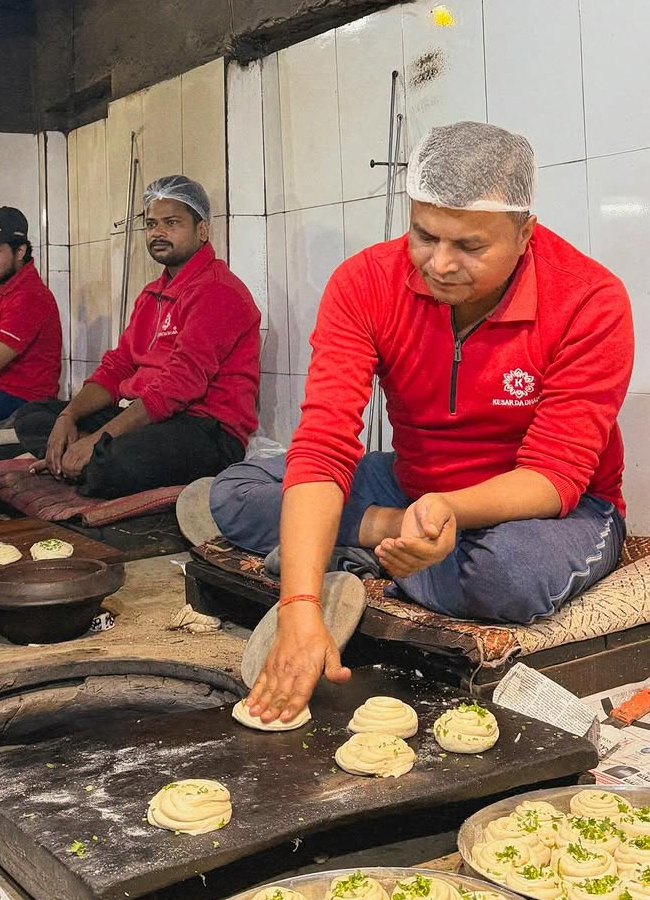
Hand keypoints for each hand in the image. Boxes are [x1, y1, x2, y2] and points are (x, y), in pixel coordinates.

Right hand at [33, 414, 78, 477]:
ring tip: (57, 476)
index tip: (59, 473)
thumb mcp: (73, 438)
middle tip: (59, 478)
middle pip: (50, 459)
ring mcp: (48, 444)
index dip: (58, 465)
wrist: (64, 420)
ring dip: (51, 468)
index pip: (56, 456)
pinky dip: (49, 464)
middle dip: (54, 469)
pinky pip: (47, 456)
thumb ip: (71, 448)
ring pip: (47, 459)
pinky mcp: (48, 445)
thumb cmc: (70, 429)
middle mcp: (51, 444)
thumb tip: (72, 459)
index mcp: (57, 442)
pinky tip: (53, 470)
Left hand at [60, 433, 101, 480]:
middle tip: (73, 476)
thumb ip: (74, 454)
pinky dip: (78, 472)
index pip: (63, 461)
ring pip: (69, 467)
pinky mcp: (84, 457)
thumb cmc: (93, 444)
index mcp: (71, 448)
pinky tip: (82, 472)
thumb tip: (70, 467)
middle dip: (68, 473)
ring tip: (78, 474)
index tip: (68, 473)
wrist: (101, 438)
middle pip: (64, 465)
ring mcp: (78, 454)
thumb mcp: (80, 446)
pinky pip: (77, 467)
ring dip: (73, 473)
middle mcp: (73, 451)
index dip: (64, 469)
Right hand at [246, 602, 350, 722]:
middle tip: (267, 721)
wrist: (298, 618)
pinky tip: (250, 703)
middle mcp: (290, 670)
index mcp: (307, 670)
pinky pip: (260, 681)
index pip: (300, 692)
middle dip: (274, 709)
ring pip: (269, 689)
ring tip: (256, 715)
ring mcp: (277, 668)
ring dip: (262, 703)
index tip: (286, 717)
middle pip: (282, 694)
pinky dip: (254, 693)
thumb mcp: (331, 651)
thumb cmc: (315, 636)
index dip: (293, 706)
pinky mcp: (269, 665)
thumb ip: (335, 669)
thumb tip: (344, 676)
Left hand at [375, 493, 456, 576]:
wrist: (430, 512)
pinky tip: (382, 558)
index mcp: (446, 543)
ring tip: (379, 548)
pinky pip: (404, 570)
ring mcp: (426, 560)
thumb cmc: (434, 506)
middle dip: (398, 553)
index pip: (430, 551)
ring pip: (408, 567)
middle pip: (417, 561)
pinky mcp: (415, 561)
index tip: (398, 540)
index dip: (413, 547)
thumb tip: (431, 532)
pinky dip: (392, 566)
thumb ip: (434, 518)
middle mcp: (437, 556)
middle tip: (384, 542)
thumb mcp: (436, 506)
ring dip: (392, 560)